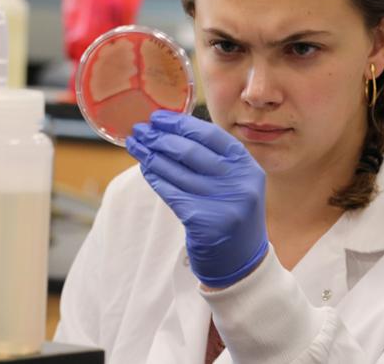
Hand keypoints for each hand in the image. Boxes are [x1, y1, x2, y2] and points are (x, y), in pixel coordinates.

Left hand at [126, 110, 267, 287]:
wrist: (243, 264)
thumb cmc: (232, 217)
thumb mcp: (236, 184)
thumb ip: (214, 160)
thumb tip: (173, 131)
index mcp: (248, 167)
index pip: (211, 136)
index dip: (181, 124)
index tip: (158, 118)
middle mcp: (239, 183)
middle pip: (190, 151)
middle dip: (160, 138)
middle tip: (140, 130)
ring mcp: (223, 203)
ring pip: (177, 171)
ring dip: (151, 156)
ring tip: (135, 145)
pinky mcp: (204, 223)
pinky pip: (171, 193)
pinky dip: (155, 178)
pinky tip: (145, 168)